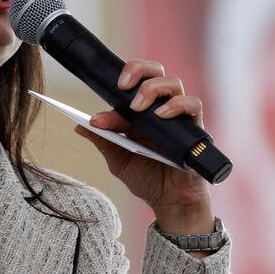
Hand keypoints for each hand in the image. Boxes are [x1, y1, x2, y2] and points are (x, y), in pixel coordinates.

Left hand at [74, 60, 214, 235]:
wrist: (170, 203)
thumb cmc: (148, 180)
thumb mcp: (119, 161)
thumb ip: (103, 141)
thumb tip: (79, 126)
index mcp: (140, 114)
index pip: (128, 89)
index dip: (111, 96)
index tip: (96, 119)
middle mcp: (160, 109)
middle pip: (155, 71)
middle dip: (138, 70)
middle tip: (123, 86)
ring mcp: (178, 117)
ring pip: (173, 83)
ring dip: (153, 89)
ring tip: (138, 107)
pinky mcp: (195, 129)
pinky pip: (193, 105)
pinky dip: (177, 106)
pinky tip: (162, 115)